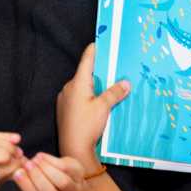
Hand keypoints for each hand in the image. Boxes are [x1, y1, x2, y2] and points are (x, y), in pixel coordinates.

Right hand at [12, 153, 86, 190]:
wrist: (72, 182)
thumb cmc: (49, 186)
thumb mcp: (37, 189)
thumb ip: (27, 182)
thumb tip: (15, 171)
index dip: (27, 187)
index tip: (18, 173)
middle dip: (37, 177)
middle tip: (27, 164)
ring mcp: (76, 190)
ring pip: (63, 182)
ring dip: (46, 168)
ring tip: (34, 159)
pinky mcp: (80, 175)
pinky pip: (67, 168)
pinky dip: (52, 160)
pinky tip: (41, 156)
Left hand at [56, 44, 129, 170]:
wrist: (73, 148)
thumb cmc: (87, 126)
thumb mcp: (104, 108)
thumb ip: (114, 93)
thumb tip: (125, 82)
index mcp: (77, 83)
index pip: (86, 60)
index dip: (94, 50)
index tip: (100, 41)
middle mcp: (69, 88)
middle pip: (85, 74)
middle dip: (100, 71)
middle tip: (114, 67)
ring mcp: (65, 99)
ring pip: (83, 87)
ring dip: (95, 86)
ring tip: (111, 86)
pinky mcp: (65, 109)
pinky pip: (79, 97)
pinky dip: (90, 96)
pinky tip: (100, 103)